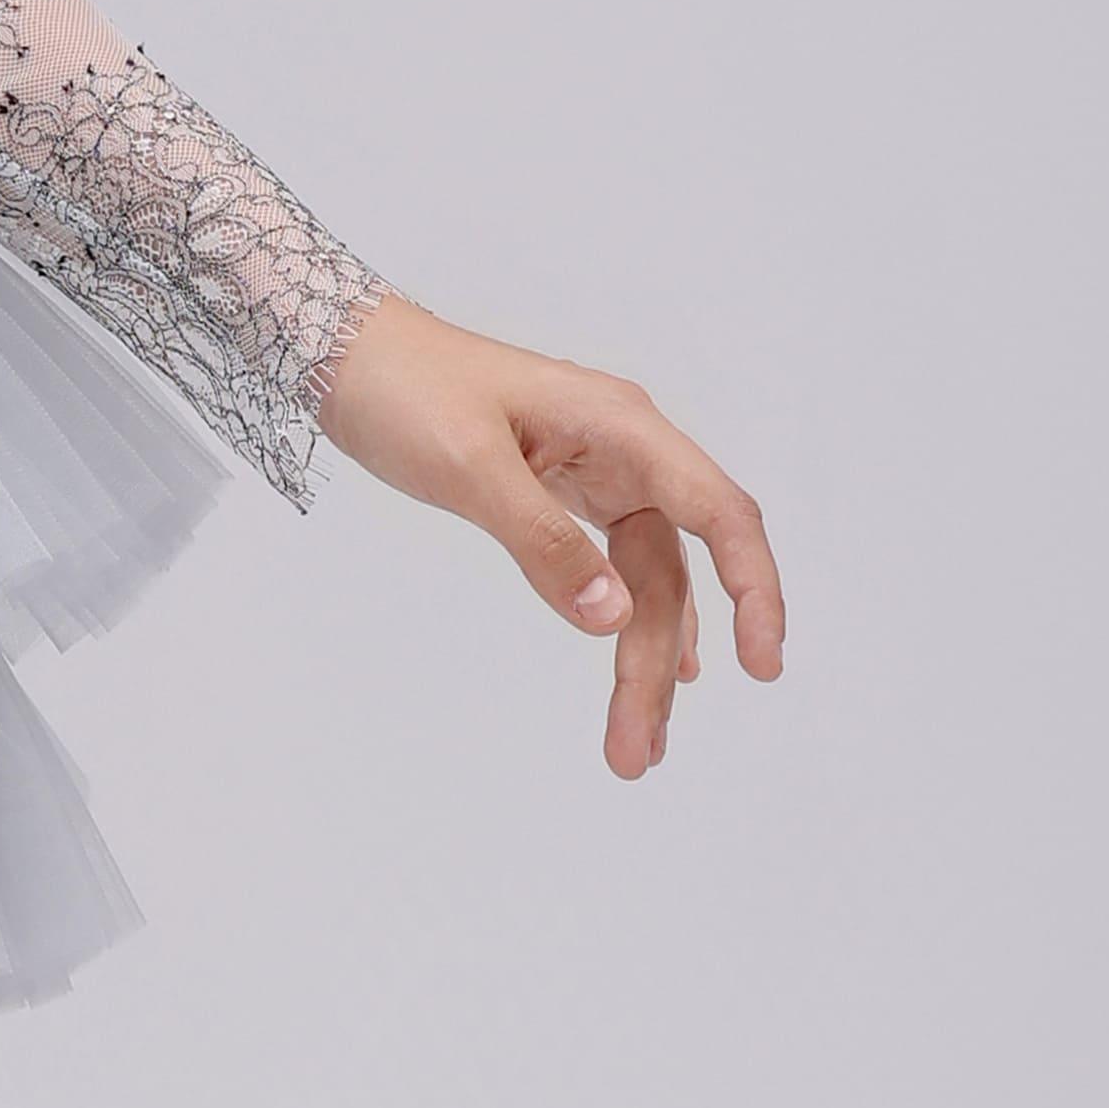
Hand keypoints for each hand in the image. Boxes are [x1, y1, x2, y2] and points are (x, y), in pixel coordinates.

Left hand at [312, 289, 784, 779]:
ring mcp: (598, 471)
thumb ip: (542, 541)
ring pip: (644, 580)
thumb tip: (611, 619)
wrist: (346, 353)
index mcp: (622, 427)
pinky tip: (651, 669)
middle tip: (634, 755)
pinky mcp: (563, 491)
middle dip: (656, 664)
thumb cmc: (406, 390)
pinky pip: (616, 566)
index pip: (719, 512)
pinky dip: (628, 622)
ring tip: (634, 749)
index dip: (754, 589)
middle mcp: (626, 449)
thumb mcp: (468, 467)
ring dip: (642, 661)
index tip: (762, 665)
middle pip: (673, 571)